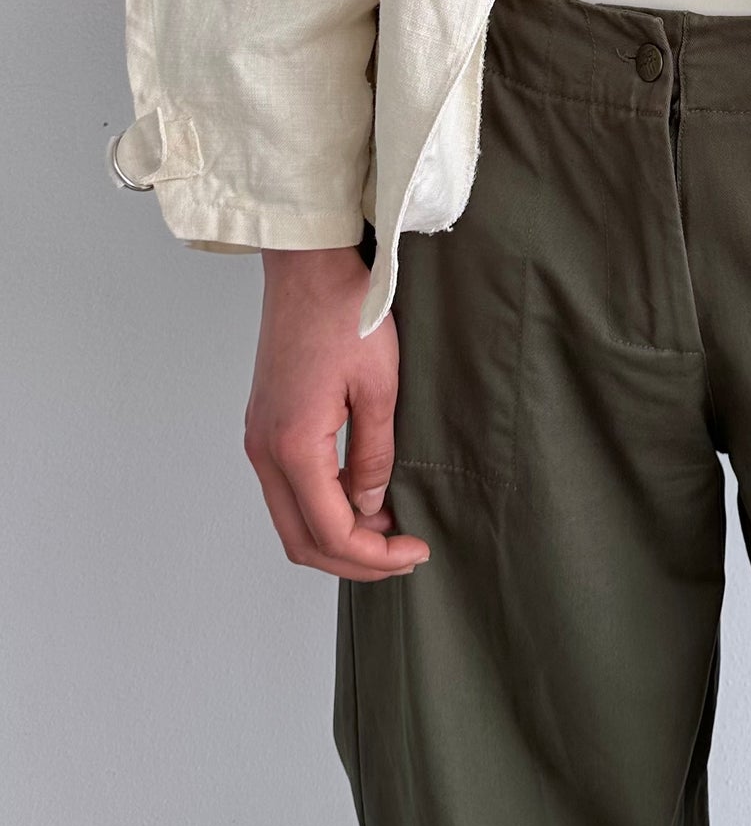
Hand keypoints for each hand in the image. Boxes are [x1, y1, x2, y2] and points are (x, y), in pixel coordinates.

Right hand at [244, 246, 430, 580]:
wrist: (307, 264)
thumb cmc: (344, 311)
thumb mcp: (380, 385)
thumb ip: (375, 453)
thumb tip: (371, 504)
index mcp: (292, 446)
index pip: (330, 532)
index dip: (375, 556)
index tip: (415, 551)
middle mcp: (264, 450)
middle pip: (301, 541)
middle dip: (353, 561)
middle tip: (402, 555)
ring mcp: (259, 437)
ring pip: (291, 518)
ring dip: (336, 536)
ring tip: (388, 528)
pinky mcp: (266, 424)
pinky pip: (288, 488)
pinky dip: (321, 507)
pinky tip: (360, 495)